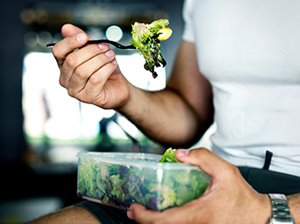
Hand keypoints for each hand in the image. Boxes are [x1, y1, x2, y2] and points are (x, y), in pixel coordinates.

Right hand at [51, 24, 129, 108]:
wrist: (119, 87)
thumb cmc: (105, 70)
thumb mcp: (95, 51)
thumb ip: (82, 40)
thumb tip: (66, 28)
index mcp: (63, 66)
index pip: (58, 52)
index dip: (69, 42)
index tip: (84, 37)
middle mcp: (65, 80)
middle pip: (72, 60)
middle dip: (92, 51)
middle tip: (105, 48)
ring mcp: (75, 91)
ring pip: (84, 71)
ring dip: (101, 60)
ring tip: (111, 56)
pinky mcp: (88, 98)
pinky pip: (96, 79)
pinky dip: (106, 69)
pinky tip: (113, 65)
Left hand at [127, 148, 271, 223]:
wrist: (259, 218)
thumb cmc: (242, 196)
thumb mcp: (226, 171)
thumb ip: (203, 158)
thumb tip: (178, 154)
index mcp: (199, 214)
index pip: (164, 221)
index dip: (144, 217)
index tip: (134, 208)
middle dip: (144, 221)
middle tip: (134, 210)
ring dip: (155, 223)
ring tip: (145, 212)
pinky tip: (163, 215)